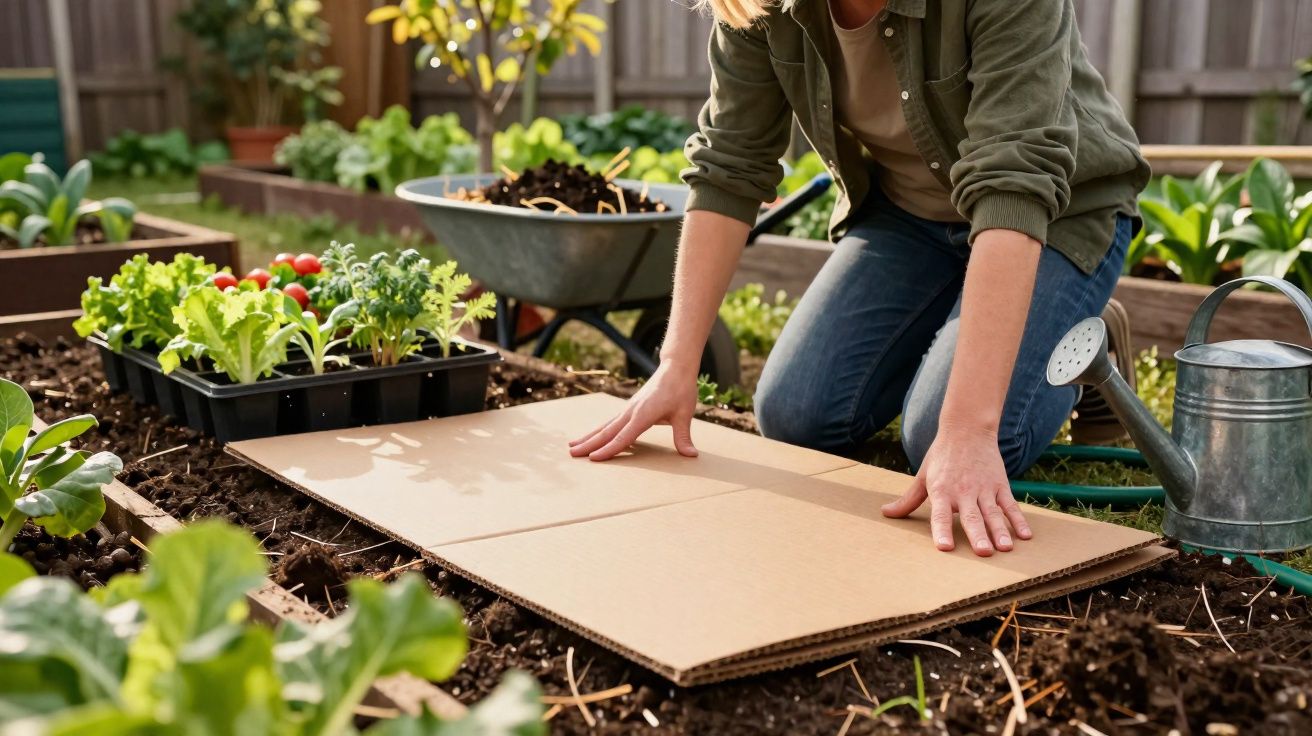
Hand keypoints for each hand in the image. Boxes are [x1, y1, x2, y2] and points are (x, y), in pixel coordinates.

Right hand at [568, 361, 699, 460]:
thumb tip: (691, 455)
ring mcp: (629, 409)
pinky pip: (611, 422)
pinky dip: (599, 431)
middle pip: (607, 431)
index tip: (594, 459)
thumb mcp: (685, 414)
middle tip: (571, 454)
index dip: (609, 449)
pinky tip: (593, 437)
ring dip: (589, 436)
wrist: (675, 367)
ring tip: (572, 446)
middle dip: (589, 444)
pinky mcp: (630, 407)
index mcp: (643, 414)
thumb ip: (683, 436)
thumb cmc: (681, 389)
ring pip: (605, 425)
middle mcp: (631, 411)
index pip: (623, 436)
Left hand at [881, 427, 1031, 555]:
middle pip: (971, 516)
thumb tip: (886, 513)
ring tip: (1005, 549)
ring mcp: (984, 488)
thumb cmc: (941, 457)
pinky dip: (1019, 520)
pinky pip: (1011, 505)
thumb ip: (908, 499)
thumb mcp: (922, 476)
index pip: (940, 514)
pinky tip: (1025, 536)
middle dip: (978, 534)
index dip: (942, 530)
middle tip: (983, 552)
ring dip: (1000, 531)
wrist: (967, 429)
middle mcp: (964, 491)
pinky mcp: (1001, 485)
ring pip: (994, 513)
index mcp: (942, 491)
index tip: (945, 548)